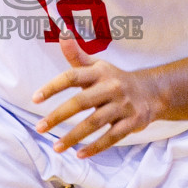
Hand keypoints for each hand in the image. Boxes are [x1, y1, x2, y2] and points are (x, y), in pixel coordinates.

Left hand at [31, 34, 165, 157]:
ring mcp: (123, 106)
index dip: (52, 87)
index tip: (35, 99)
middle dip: (58, 116)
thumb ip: (76, 55)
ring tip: (55, 146)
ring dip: (73, 136)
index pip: (72, 77)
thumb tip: (62, 32)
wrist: (152, 91)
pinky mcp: (133, 122)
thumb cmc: (114, 79)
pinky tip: (79, 155)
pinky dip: (95, 147)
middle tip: (39, 128)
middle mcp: (111, 87)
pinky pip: (112, 137)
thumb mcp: (97, 66)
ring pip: (94, 122)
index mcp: (99, 72)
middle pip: (81, 102)